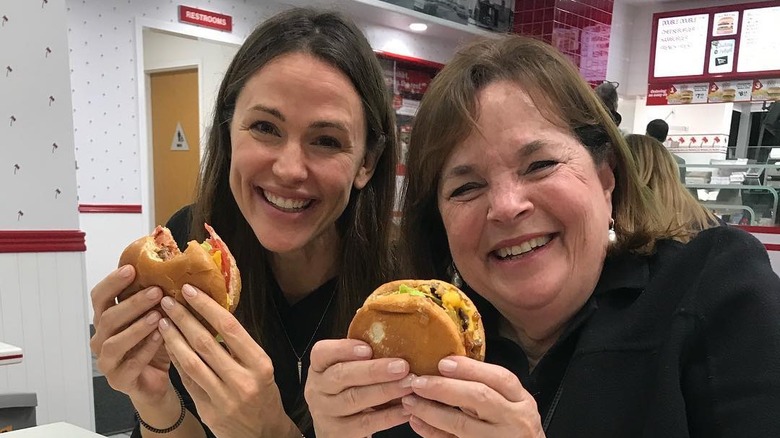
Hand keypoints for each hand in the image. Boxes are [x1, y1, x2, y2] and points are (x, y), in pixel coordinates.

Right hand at [90, 265, 170, 405]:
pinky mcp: (119, 380)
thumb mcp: (155, 317)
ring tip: (158, 316)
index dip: (113, 282)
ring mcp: (108, 361)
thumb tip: (170, 269)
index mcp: (106, 319)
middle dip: (133, 303)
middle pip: (108, 317)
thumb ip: (154, 298)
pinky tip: (161, 338)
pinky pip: (129, 365)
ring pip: (114, 342)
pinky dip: (145, 350)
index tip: (131, 269)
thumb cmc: (155, 344)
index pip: (100, 297)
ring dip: (137, 327)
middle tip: (156, 291)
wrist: (158, 380)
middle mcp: (102, 338)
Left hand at [158, 284, 299, 437]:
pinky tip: (168, 344)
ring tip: (163, 320)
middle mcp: (242, 380)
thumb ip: (240, 346)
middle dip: (184, 318)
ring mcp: (223, 397)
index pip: (230, 328)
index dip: (206, 307)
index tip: (189, 291)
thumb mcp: (262, 368)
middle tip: (168, 300)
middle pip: (206, 342)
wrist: (263, 434)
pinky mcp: (207, 409)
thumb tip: (213, 315)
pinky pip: (187, 380)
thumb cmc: (264, 395)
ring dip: (174, 338)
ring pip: (191, 361)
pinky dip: (176, 360)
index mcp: (260, 364)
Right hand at [305, 339, 413, 437]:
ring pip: (354, 399)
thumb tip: (398, 331)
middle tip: (402, 366)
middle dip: (373, 370)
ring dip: (385, 391)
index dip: (343, 349)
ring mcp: (325, 412)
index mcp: (319, 367)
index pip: (322, 353)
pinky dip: (388, 416)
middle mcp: (317, 389)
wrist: (337, 428)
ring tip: (409, 385)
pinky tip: (406, 408)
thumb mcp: (349, 369)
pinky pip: (365, 424)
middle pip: (341, 375)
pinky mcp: (337, 433)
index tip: (368, 348)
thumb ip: (365, 354)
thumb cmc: (349, 389)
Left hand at [402, 356, 543, 437]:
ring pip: (461, 424)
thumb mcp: (512, 405)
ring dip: (431, 411)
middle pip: (479, 397)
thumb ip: (488, 389)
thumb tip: (446, 369)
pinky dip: (433, 433)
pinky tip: (417, 423)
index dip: (470, 368)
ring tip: (411, 401)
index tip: (444, 362)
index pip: (499, 378)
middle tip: (419, 382)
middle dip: (445, 387)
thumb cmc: (514, 429)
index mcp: (521, 401)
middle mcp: (514, 420)